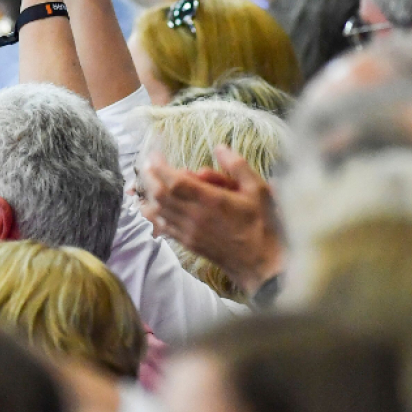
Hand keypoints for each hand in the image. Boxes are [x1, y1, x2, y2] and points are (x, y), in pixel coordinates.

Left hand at [139, 147, 283, 295]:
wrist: (261, 263)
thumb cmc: (262, 225)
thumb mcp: (258, 189)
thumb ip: (237, 166)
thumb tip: (219, 147)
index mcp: (210, 201)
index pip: (174, 181)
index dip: (160, 166)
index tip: (155, 155)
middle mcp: (195, 216)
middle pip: (159, 195)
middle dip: (149, 178)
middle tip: (149, 166)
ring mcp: (189, 232)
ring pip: (157, 212)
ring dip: (149, 196)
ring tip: (149, 182)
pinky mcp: (188, 243)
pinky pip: (164, 227)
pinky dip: (154, 214)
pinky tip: (153, 206)